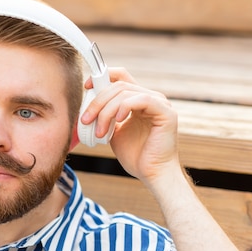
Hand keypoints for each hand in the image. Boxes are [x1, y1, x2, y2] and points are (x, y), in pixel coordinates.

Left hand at [82, 68, 179, 184]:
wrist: (152, 174)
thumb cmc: (135, 155)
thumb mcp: (113, 131)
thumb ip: (105, 116)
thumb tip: (86, 108)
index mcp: (138, 100)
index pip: (121, 77)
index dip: (103, 77)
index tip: (86, 87)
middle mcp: (150, 98)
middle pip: (118, 85)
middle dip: (97, 102)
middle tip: (85, 120)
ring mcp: (160, 103)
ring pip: (125, 92)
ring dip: (106, 111)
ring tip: (99, 131)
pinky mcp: (166, 112)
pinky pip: (142, 99)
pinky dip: (124, 107)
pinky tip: (118, 121)